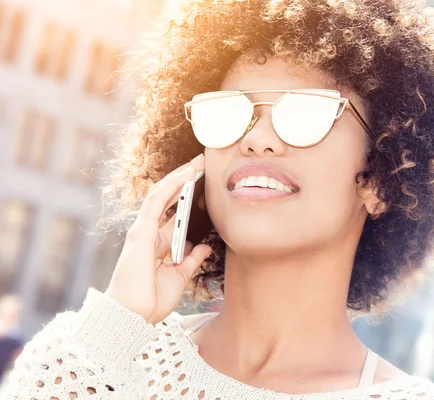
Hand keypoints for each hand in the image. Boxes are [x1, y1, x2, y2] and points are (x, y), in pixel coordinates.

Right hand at [105, 154, 211, 324]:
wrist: (133, 317)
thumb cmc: (151, 301)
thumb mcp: (180, 276)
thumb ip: (191, 260)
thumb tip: (205, 247)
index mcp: (158, 242)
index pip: (174, 210)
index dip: (188, 193)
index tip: (205, 180)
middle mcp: (149, 232)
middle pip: (168, 197)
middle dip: (185, 178)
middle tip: (204, 163)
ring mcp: (143, 230)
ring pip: (162, 194)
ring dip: (180, 176)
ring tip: (198, 162)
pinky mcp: (141, 232)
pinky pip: (157, 202)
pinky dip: (172, 186)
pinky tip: (186, 175)